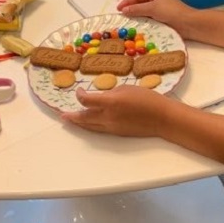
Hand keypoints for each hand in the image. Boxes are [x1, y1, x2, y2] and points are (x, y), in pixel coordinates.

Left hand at [61, 86, 175, 136]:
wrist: (162, 118)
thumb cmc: (147, 99)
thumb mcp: (127, 89)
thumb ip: (111, 93)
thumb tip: (102, 98)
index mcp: (110, 102)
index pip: (86, 101)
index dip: (80, 96)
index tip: (79, 91)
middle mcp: (108, 116)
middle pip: (84, 117)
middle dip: (72, 116)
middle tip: (62, 115)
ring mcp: (112, 127)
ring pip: (90, 126)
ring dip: (78, 123)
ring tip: (70, 121)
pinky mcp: (117, 133)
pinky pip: (99, 129)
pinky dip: (90, 126)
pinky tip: (88, 124)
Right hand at [117, 0, 197, 38]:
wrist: (188, 24)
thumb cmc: (171, 12)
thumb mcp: (152, 8)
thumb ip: (137, 9)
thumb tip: (123, 10)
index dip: (127, 0)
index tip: (118, 8)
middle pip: (140, 1)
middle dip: (130, 7)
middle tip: (120, 14)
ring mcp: (160, 7)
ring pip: (143, 10)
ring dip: (135, 14)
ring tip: (126, 20)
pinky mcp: (161, 17)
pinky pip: (148, 17)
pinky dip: (141, 20)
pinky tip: (135, 24)